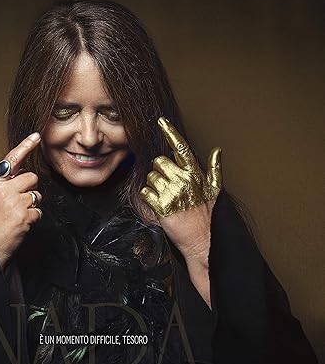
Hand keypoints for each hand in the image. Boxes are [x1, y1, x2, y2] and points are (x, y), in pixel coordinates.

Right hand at [0, 132, 42, 268]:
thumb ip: (5, 187)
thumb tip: (22, 178)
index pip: (11, 160)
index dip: (25, 146)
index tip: (36, 136)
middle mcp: (5, 190)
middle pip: (32, 178)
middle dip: (30, 190)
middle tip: (19, 204)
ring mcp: (15, 203)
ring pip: (37, 196)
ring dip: (32, 206)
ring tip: (17, 216)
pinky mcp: (25, 216)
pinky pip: (39, 212)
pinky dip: (33, 219)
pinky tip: (21, 225)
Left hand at [139, 118, 221, 306]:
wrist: (203, 241)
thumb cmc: (207, 216)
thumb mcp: (215, 190)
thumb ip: (214, 169)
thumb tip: (217, 150)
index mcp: (195, 175)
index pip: (182, 148)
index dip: (170, 133)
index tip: (161, 121)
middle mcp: (183, 181)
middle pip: (159, 161)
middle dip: (160, 171)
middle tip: (168, 185)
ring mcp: (171, 193)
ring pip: (150, 177)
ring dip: (154, 186)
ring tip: (166, 198)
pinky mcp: (160, 206)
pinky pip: (145, 192)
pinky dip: (148, 198)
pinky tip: (159, 205)